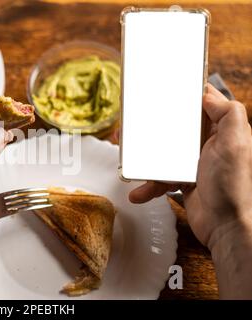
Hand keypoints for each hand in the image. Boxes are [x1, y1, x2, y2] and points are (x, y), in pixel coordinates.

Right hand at [129, 84, 251, 247]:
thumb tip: (208, 94)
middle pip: (174, 128)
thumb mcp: (236, 143)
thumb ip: (228, 113)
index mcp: (220, 131)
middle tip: (132, 127)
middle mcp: (206, 144)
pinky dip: (148, 185)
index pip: (200, 105)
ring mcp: (192, 163)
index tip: (160, 91)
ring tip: (128, 161)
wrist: (225, 226)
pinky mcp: (182, 180)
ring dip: (144, 159)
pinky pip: (159, 177)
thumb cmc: (233, 186)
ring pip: (162, 153)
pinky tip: (140, 190)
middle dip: (152, 128)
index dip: (181, 97)